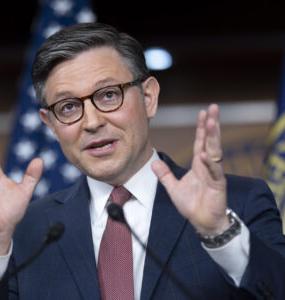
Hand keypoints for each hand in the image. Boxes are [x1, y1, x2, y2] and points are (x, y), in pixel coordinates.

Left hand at [152, 104, 229, 234]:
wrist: (203, 223)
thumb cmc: (192, 205)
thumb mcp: (173, 188)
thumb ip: (165, 175)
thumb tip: (153, 163)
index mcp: (199, 165)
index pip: (200, 142)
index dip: (201, 128)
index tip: (202, 112)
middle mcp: (208, 166)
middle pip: (210, 141)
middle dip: (212, 125)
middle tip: (213, 108)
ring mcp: (214, 175)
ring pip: (215, 152)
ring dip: (213, 137)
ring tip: (212, 122)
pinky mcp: (218, 185)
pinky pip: (213, 172)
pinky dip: (209, 163)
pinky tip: (205, 154)